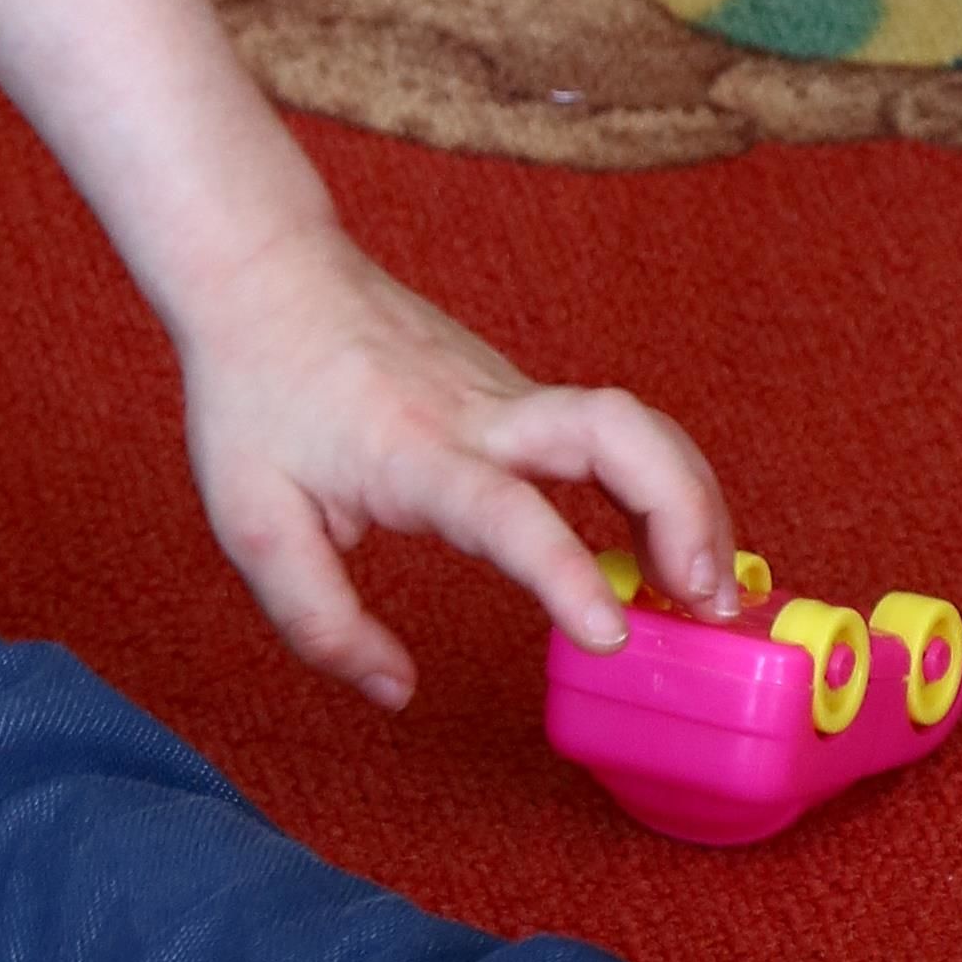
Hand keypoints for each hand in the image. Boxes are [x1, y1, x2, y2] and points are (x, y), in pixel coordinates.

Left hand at [171, 217, 730, 711]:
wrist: (262, 271)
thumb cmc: (255, 396)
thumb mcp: (252, 523)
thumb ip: (319, 620)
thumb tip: (395, 689)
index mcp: (413, 453)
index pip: (504, 510)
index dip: (562, 570)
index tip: (608, 631)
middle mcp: (479, 415)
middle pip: (615, 432)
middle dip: (680, 509)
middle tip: (706, 597)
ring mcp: (509, 395)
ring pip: (632, 425)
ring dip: (690, 499)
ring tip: (709, 589)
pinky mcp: (521, 393)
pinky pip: (614, 432)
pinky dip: (661, 483)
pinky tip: (671, 545)